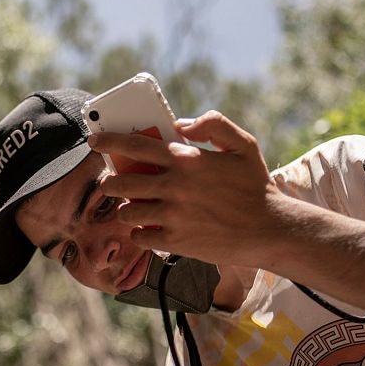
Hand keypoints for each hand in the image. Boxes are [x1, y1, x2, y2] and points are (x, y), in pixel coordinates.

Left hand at [89, 110, 284, 265]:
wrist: (271, 231)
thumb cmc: (256, 186)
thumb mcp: (244, 145)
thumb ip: (214, 124)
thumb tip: (180, 124)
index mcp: (186, 159)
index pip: (135, 146)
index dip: (109, 141)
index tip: (93, 141)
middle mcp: (175, 186)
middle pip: (121, 183)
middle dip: (110, 183)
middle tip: (112, 184)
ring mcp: (173, 216)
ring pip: (127, 212)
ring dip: (126, 209)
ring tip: (134, 208)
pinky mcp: (176, 241)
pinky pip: (140, 237)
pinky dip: (140, 233)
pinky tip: (149, 229)